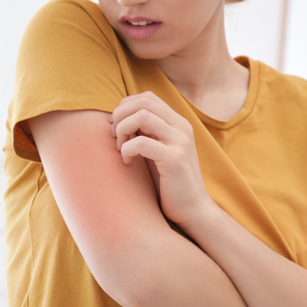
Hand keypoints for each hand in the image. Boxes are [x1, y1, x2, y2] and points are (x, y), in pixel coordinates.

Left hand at [110, 91, 210, 225]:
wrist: (192, 209)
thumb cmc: (168, 182)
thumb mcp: (157, 149)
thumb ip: (145, 132)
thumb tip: (118, 117)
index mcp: (177, 122)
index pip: (146, 97)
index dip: (125, 107)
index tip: (117, 127)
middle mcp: (181, 127)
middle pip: (142, 102)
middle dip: (120, 116)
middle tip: (114, 137)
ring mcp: (180, 142)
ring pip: (142, 116)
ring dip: (122, 130)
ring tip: (120, 148)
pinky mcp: (174, 159)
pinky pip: (141, 143)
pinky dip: (127, 150)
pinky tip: (127, 162)